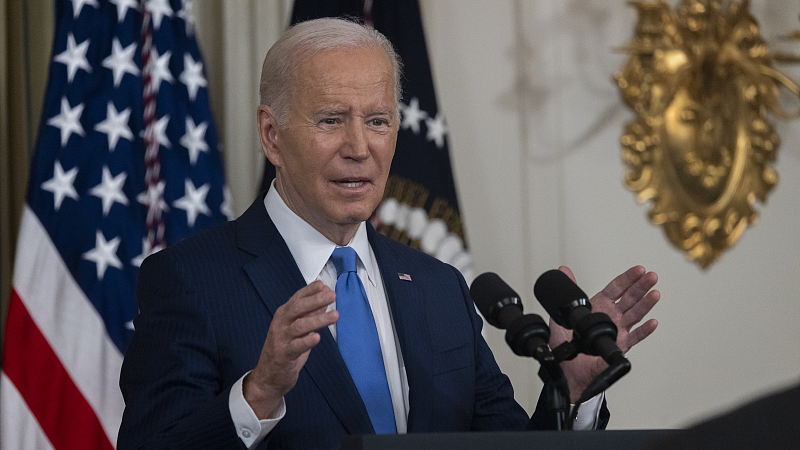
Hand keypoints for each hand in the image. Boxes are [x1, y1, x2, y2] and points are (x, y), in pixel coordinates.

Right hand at [243, 281, 338, 418]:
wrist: (268, 376)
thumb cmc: (285, 349)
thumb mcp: (298, 329)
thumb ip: (310, 314)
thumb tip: (324, 299)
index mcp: (284, 315)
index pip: (297, 298)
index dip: (310, 290)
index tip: (324, 285)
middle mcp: (280, 324)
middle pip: (298, 308)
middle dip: (316, 300)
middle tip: (332, 296)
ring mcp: (281, 339)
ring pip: (300, 326)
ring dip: (318, 319)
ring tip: (334, 315)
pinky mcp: (283, 355)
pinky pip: (296, 346)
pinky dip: (307, 341)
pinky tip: (317, 337)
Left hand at [549, 265, 658, 402]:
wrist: (569, 368)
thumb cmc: (567, 343)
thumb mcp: (563, 312)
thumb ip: (568, 290)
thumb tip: (564, 270)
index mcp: (600, 306)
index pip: (617, 289)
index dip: (628, 278)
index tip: (639, 270)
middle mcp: (612, 316)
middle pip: (630, 298)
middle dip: (641, 287)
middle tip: (651, 276)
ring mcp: (619, 330)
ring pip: (636, 315)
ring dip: (646, 304)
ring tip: (655, 293)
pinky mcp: (621, 345)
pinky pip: (635, 337)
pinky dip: (644, 330)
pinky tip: (652, 322)